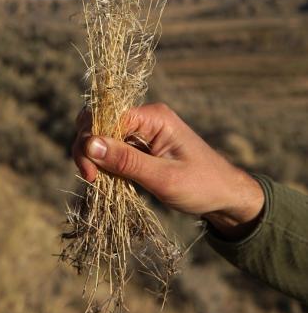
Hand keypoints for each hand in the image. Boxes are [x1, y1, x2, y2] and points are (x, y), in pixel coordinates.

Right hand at [73, 103, 264, 238]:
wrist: (225, 196)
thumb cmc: (202, 185)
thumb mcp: (163, 177)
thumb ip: (126, 161)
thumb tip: (88, 143)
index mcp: (154, 117)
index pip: (107, 116)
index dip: (90, 139)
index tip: (89, 173)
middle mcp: (145, 119)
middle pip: (100, 122)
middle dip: (87, 147)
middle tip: (90, 178)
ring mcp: (142, 133)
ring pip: (103, 137)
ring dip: (94, 158)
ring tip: (98, 182)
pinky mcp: (140, 148)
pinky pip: (113, 150)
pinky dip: (104, 164)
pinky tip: (106, 180)